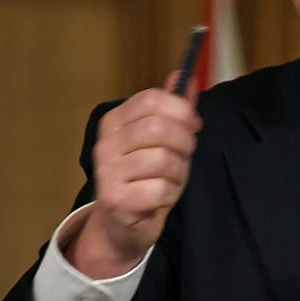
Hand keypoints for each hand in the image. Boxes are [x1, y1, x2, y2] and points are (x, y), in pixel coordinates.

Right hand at [66, 71, 200, 277]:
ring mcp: (107, 172)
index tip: (193, 124)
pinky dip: (171, 194)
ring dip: (179, 172)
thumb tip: (184, 76)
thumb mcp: (159, 140)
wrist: (121, 224)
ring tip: (172, 178)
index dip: (181, 110)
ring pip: (163, 160)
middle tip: (186, 155)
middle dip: (184, 142)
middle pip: (159, 128)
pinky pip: (160, 189)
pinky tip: (163, 196)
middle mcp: (106, 143)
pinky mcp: (116, 199)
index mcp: (115, 121)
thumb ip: (172, 109)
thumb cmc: (145, 177)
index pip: (151, 99)